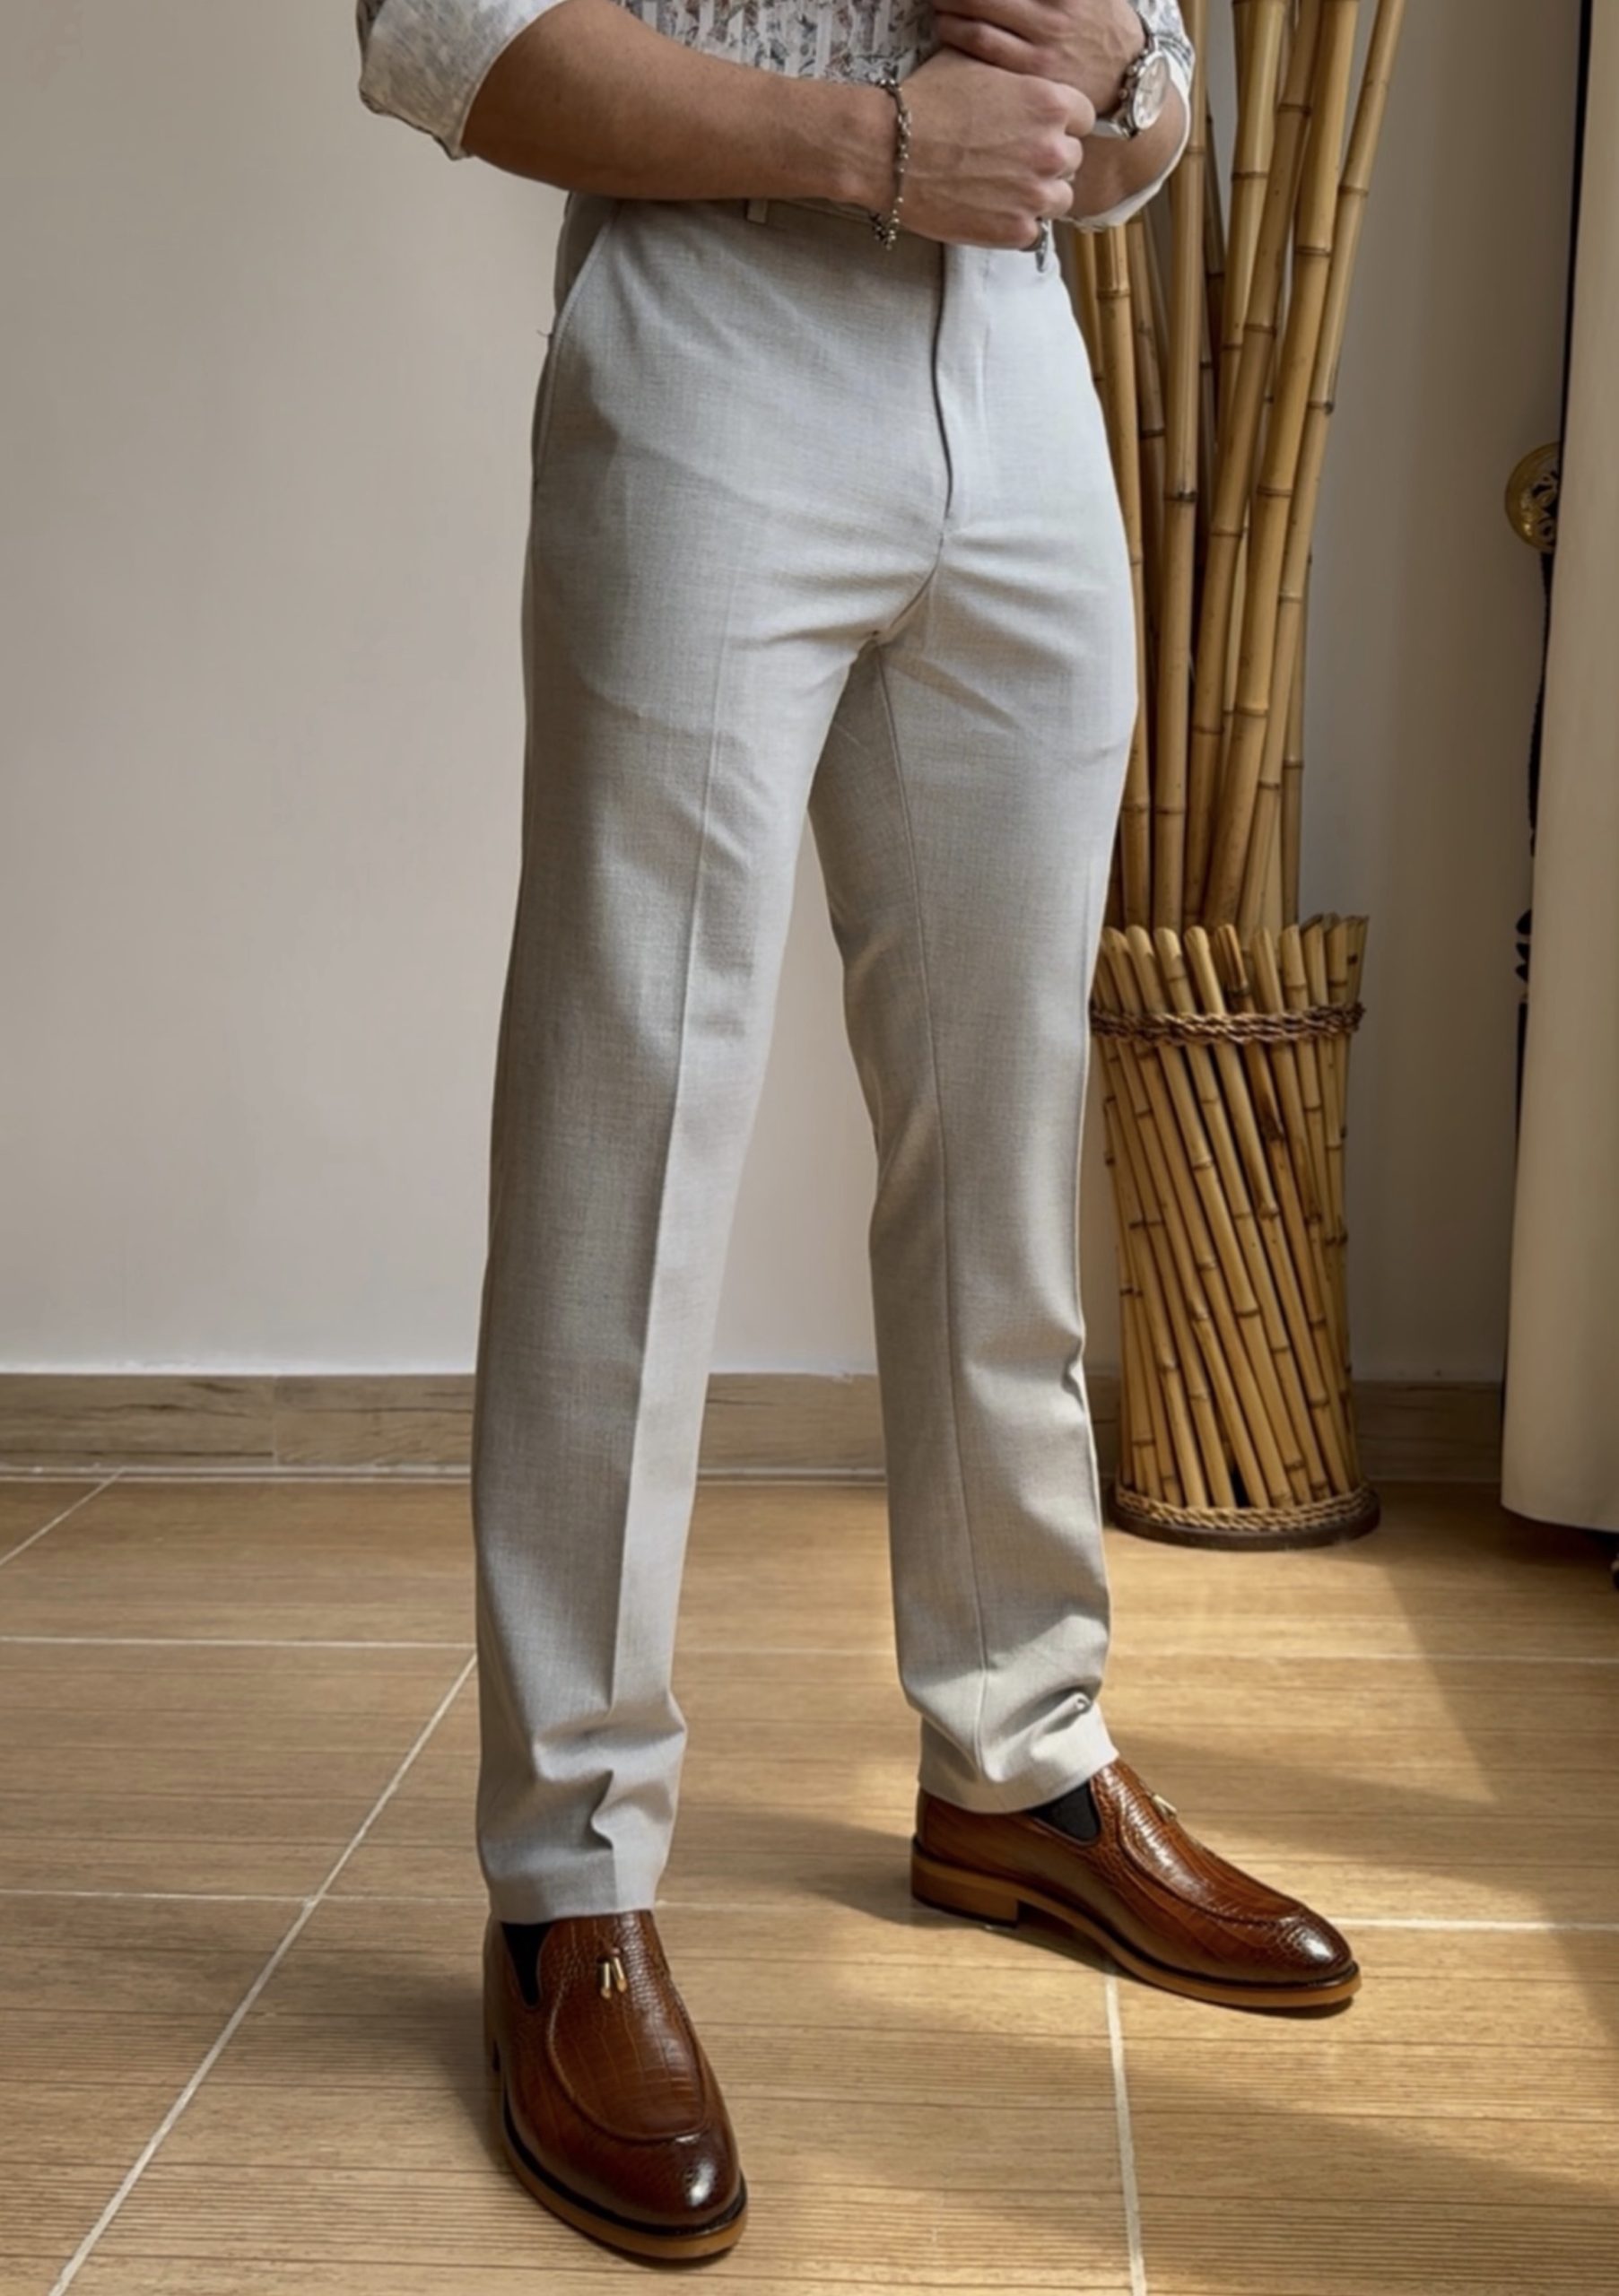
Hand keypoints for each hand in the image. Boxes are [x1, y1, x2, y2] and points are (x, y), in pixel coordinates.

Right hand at [887, 48, 1094, 249]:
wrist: (888, 150)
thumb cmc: (926, 102)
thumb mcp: (977, 65)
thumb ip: (1014, 76)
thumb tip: (1019, 80)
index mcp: (1050, 103)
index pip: (1083, 118)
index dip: (1059, 125)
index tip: (1039, 132)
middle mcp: (1052, 150)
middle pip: (1071, 160)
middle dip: (1047, 161)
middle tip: (1013, 162)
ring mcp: (1035, 194)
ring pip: (1059, 200)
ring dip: (1037, 196)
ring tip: (1003, 190)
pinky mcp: (1015, 231)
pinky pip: (1032, 232)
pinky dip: (1014, 225)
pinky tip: (989, 210)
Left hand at [933, 0, 1145, 116]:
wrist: (1127, 73)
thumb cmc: (1099, 18)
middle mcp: (1054, 12)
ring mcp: (1043, 45)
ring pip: (979, 22)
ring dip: (950, 8)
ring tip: (937, 2)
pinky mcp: (1033, 74)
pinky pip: (984, 51)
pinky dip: (959, 35)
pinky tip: (947, 27)